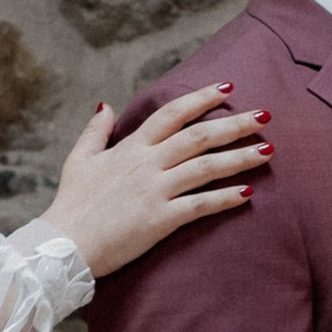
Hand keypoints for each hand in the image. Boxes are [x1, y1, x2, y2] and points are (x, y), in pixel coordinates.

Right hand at [45, 84, 270, 277]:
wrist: (63, 244)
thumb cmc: (71, 204)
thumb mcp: (79, 160)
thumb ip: (95, 131)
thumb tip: (106, 105)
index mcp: (131, 148)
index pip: (172, 114)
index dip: (201, 98)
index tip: (227, 87)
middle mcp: (147, 164)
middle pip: (198, 136)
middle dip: (234, 124)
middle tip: (265, 116)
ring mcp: (155, 191)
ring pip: (205, 167)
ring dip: (240, 158)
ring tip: (268, 151)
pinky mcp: (160, 220)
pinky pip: (199, 205)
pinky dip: (225, 198)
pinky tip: (248, 193)